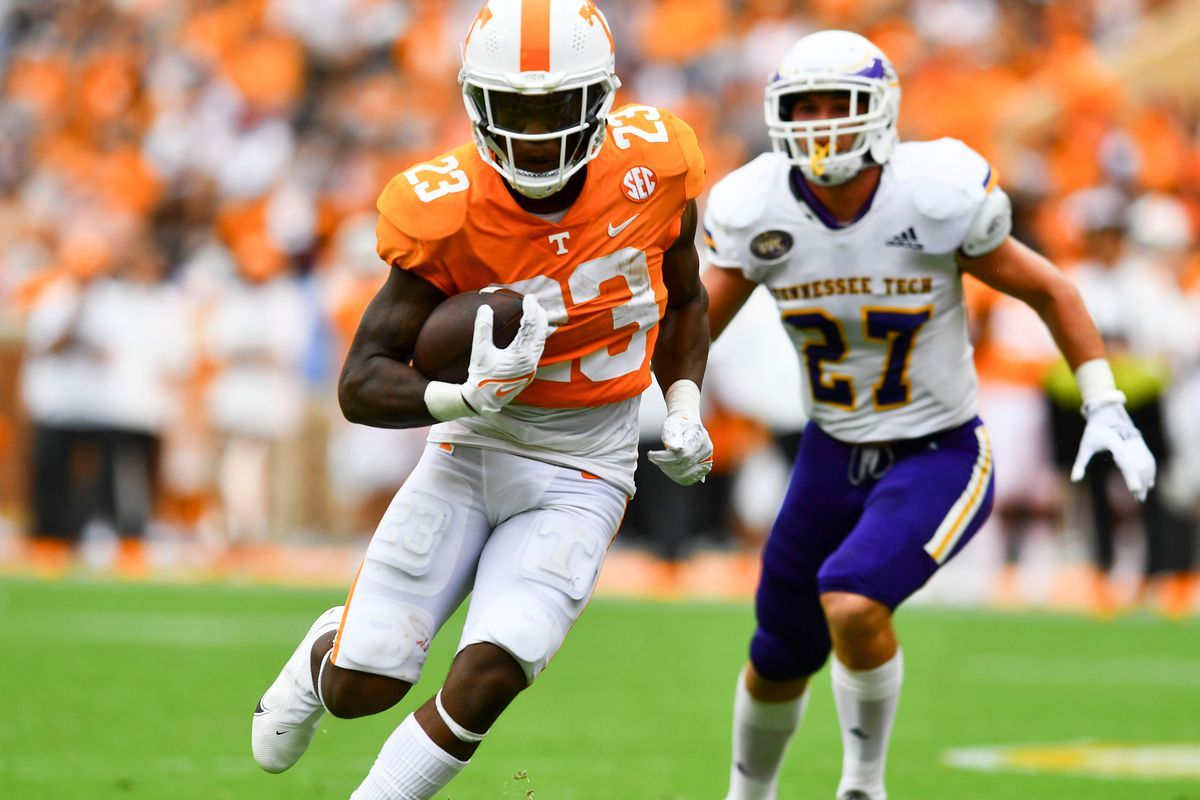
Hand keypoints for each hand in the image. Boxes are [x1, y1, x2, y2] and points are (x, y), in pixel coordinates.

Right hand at [461, 294, 548, 413]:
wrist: (484, 400)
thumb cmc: (480, 375)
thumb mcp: (479, 351)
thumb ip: (483, 328)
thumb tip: (485, 307)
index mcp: (519, 354)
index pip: (529, 325)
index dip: (530, 308)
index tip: (528, 297)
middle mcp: (530, 361)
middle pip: (541, 331)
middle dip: (539, 314)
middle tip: (534, 301)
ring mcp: (532, 367)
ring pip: (542, 341)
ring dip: (541, 325)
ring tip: (538, 312)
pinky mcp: (530, 372)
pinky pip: (539, 350)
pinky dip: (540, 337)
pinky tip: (537, 332)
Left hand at [648, 411, 713, 485]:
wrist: (688, 424)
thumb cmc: (678, 423)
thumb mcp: (672, 424)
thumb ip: (672, 435)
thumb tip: (674, 448)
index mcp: (700, 437)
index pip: (683, 454)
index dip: (665, 458)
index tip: (651, 455)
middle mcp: (707, 450)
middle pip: (684, 465)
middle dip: (664, 464)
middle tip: (652, 458)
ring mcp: (706, 460)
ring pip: (685, 475)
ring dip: (668, 470)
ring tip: (658, 461)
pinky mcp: (703, 469)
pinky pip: (688, 479)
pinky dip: (674, 476)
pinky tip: (666, 468)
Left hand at [1071, 401, 1156, 501]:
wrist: (1108, 416)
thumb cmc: (1094, 433)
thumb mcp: (1085, 446)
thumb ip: (1080, 463)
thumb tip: (1074, 480)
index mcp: (1115, 442)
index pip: (1126, 462)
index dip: (1131, 476)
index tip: (1134, 490)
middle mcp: (1129, 443)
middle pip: (1138, 466)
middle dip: (1140, 482)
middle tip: (1138, 499)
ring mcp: (1137, 443)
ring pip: (1146, 464)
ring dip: (1146, 480)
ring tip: (1141, 496)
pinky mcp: (1141, 445)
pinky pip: (1148, 460)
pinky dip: (1150, 472)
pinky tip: (1149, 485)